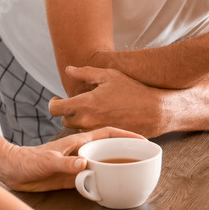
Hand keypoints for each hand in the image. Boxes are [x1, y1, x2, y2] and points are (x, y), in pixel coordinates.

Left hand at [3, 126, 142, 191]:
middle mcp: (82, 152)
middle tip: (144, 158)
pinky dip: (105, 181)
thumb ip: (66, 163)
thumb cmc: (29, 160)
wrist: (14, 170)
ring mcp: (78, 165)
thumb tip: (86, 165)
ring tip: (135, 173)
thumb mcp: (49, 161)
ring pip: (104, 164)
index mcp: (79, 143)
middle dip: (127, 150)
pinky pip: (94, 178)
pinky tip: (113, 187)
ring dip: (118, 167)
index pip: (107, 134)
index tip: (142, 139)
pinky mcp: (72, 179)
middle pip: (110, 148)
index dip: (125, 134)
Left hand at [49, 66, 169, 137]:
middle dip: (68, 111)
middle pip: (64, 120)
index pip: (54, 109)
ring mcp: (95, 132)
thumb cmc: (132, 90)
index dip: (53, 103)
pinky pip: (91, 135)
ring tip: (93, 110)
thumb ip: (85, 73)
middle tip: (77, 103)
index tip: (57, 100)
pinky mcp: (104, 139)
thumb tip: (68, 70)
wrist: (154, 111)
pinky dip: (92, 127)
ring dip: (80, 120)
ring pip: (77, 128)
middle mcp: (86, 121)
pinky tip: (103, 118)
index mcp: (83, 104)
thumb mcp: (108, 75)